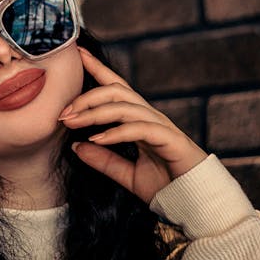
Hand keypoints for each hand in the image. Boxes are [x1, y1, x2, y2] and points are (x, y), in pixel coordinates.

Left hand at [58, 47, 207, 203]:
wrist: (197, 205)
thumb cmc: (167, 188)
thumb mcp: (127, 175)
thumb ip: (105, 161)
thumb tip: (76, 147)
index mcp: (141, 120)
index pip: (117, 88)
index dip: (98, 69)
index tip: (79, 54)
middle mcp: (151, 117)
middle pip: (116, 91)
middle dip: (87, 97)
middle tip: (63, 112)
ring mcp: (162, 127)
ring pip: (125, 107)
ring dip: (95, 113)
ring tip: (72, 123)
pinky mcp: (171, 140)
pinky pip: (140, 129)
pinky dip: (116, 133)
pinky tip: (97, 139)